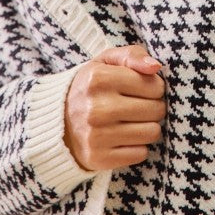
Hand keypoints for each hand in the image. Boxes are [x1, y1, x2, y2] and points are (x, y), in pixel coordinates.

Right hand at [64, 44, 165, 171]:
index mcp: (98, 78)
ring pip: (152, 133)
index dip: (154, 87)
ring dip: (147, 127)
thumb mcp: (106, 62)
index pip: (155, 86)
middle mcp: (95, 108)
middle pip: (156, 110)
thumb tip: (155, 67)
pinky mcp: (98, 158)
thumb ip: (132, 55)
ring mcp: (96, 136)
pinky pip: (141, 153)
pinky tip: (122, 138)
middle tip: (137, 106)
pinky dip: (136, 146)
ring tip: (131, 122)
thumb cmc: (91, 88)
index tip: (140, 89)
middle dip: (153, 107)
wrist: (57, 123)